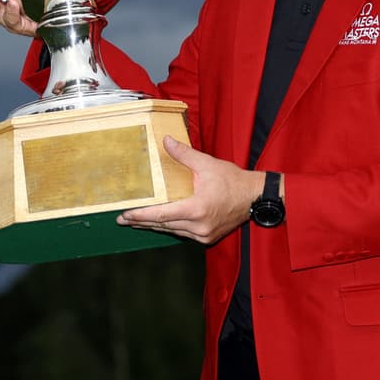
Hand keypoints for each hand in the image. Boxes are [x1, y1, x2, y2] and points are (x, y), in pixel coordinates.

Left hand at [118, 138, 267, 245]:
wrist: (255, 197)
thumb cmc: (233, 181)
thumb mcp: (207, 164)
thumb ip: (184, 155)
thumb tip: (166, 141)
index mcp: (197, 209)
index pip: (161, 215)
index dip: (141, 215)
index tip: (126, 215)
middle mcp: (199, 226)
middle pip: (163, 226)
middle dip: (142, 222)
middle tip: (123, 219)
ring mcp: (203, 235)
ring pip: (172, 231)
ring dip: (155, 226)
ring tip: (138, 221)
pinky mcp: (207, 238)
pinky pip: (183, 233)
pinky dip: (171, 227)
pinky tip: (162, 222)